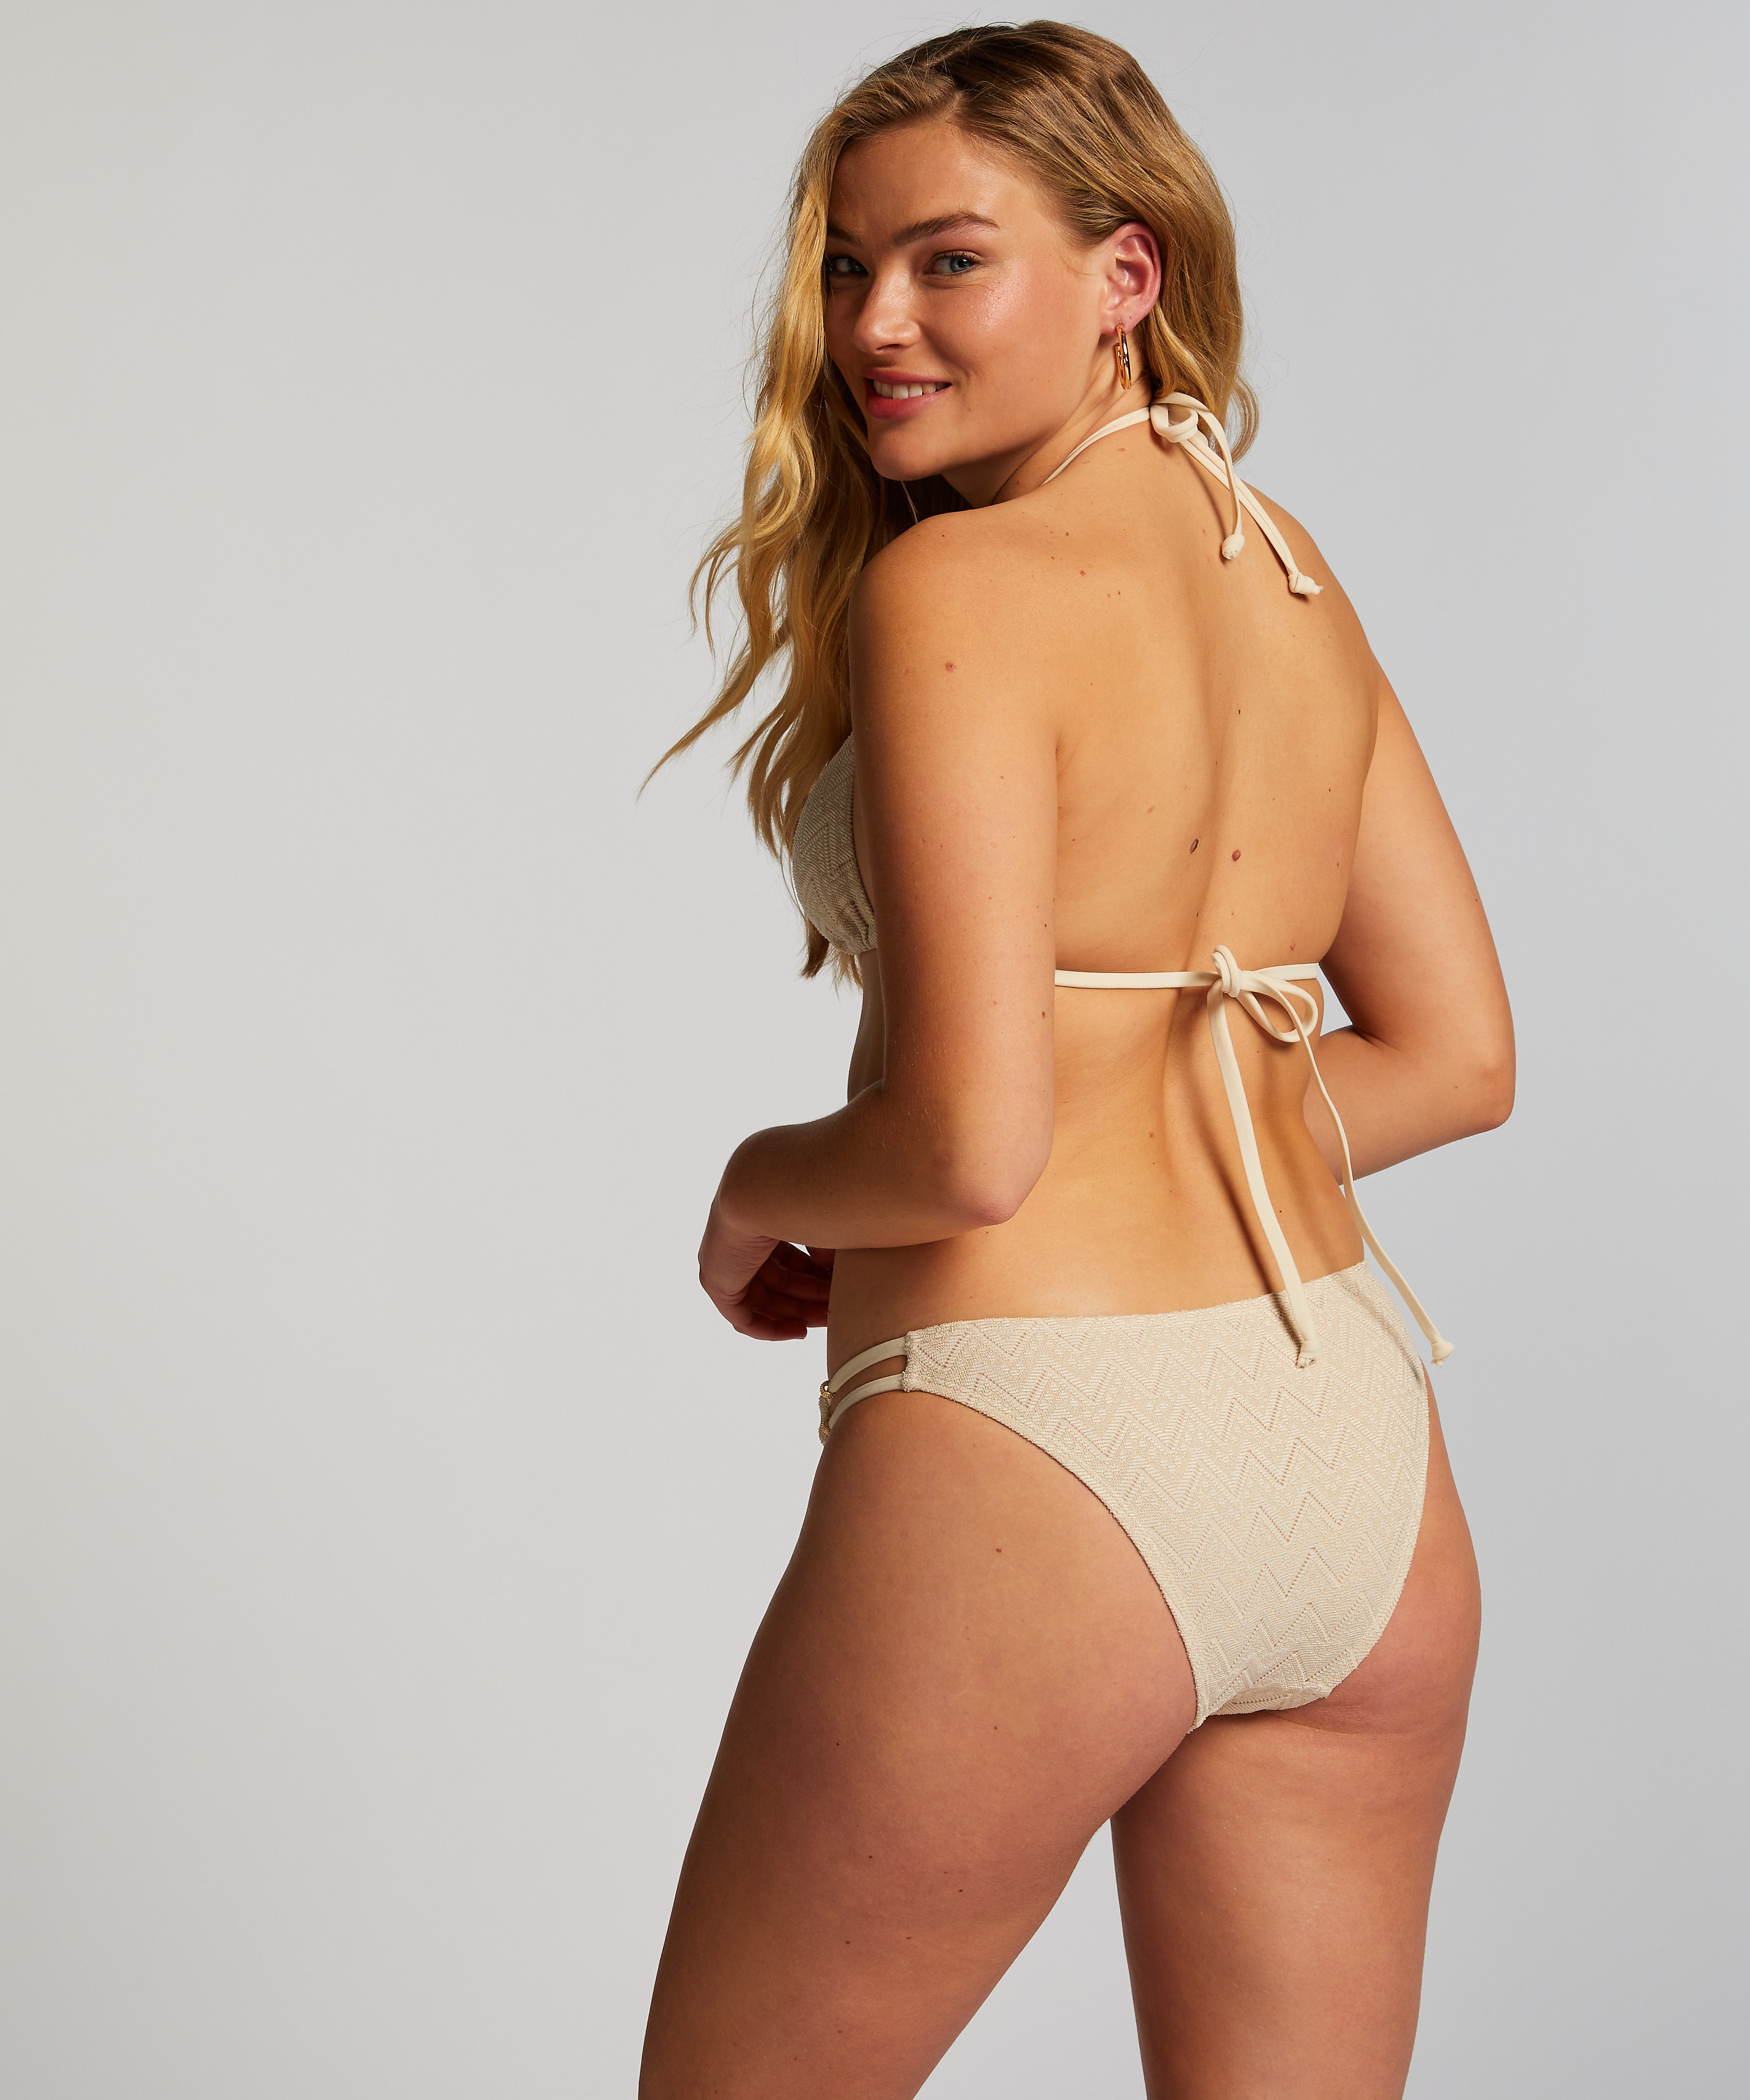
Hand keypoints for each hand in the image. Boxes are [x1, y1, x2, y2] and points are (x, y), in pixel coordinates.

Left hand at [699, 1196, 834, 1339]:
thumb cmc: (799, 1197)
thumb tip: (835, 1272)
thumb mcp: (821, 1226)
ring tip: (827, 1321)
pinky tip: (800, 1331)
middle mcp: (740, 1239)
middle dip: (810, 1297)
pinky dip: (771, 1328)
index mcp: (762, 1218)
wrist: (765, 1191)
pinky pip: (742, 1316)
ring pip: (763, 1299)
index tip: (840, 1287)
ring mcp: (725, 1260)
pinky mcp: (716, 1282)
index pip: (789, 1258)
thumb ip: (827, 1249)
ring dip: (797, 1312)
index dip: (816, 1276)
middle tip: (837, 1309)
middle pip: (778, 1280)